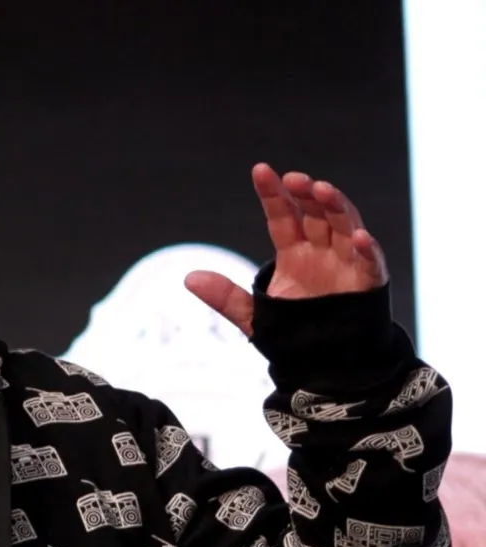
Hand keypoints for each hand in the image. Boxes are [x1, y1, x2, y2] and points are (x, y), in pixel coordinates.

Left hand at [185, 163, 388, 336]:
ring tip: (321, 190)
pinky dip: (367, 249)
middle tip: (294, 179)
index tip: (260, 171)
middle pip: (315, 213)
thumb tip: (189, 278)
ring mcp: (347, 262)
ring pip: (344, 225)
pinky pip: (370, 261)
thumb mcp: (254, 316)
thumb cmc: (295, 333)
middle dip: (306, 193)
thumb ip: (225, 297)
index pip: (282, 215)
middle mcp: (321, 250)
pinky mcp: (368, 282)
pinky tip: (359, 236)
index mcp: (293, 252)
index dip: (272, 194)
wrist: (326, 363)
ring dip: (335, 206)